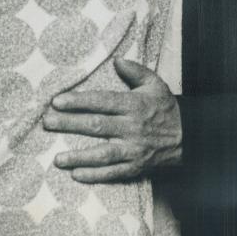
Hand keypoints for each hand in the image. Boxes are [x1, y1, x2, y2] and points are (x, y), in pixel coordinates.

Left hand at [43, 58, 182, 181]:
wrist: (189, 136)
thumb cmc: (166, 107)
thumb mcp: (155, 84)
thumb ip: (135, 71)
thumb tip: (116, 60)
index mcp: (134, 105)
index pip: (102, 102)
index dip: (79, 101)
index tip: (57, 101)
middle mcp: (132, 128)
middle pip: (96, 126)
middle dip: (69, 124)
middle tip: (48, 123)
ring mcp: (134, 149)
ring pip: (102, 153)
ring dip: (79, 156)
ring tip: (58, 158)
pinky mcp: (136, 167)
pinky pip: (113, 173)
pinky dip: (95, 175)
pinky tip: (76, 174)